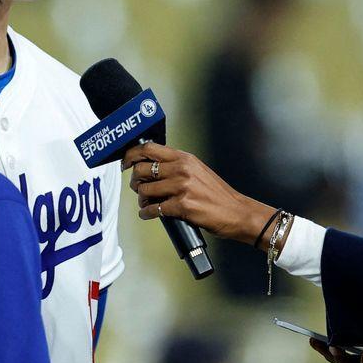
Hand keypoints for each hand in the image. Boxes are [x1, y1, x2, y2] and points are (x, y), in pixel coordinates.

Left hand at [122, 143, 272, 243]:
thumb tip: (150, 168)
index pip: (149, 148)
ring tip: (146, 203)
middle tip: (138, 187)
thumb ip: (177, 166)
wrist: (237, 212)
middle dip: (135, 181)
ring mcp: (182, 187)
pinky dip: (146, 213)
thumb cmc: (217, 194)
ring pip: (145, 190)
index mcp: (185, 158)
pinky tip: (147, 214)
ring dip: (141, 199)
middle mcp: (182, 169)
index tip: (125, 164)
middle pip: (142, 169)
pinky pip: (153, 209)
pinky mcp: (183, 206)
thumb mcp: (197, 170)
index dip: (131, 155)